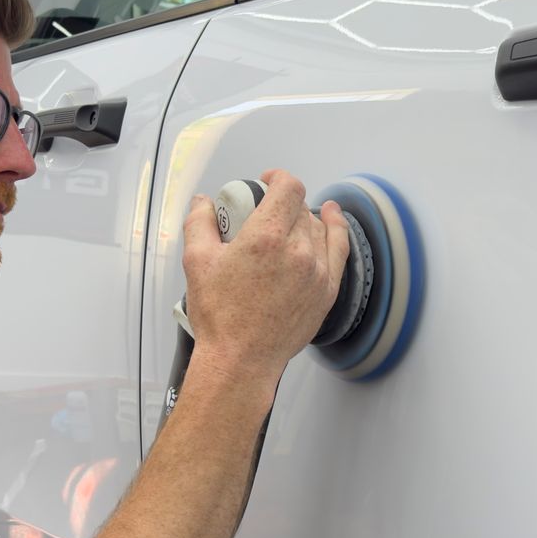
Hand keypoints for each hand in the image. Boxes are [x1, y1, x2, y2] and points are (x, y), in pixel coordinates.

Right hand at [182, 169, 348, 386]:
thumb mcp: (198, 262)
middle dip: (281, 205)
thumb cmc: (221, 317)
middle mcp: (298, 250)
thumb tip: (204, 202)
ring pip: (317, 227)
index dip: (277, 178)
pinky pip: (339, 248)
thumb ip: (200, 222)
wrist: (242, 360)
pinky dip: (335, 229)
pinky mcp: (327, 289)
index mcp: (266, 238)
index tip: (266, 182)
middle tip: (262, 217)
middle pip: (300, 207)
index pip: (288, 188)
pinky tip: (331, 219)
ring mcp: (317, 271)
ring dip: (302, 220)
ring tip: (285, 226)